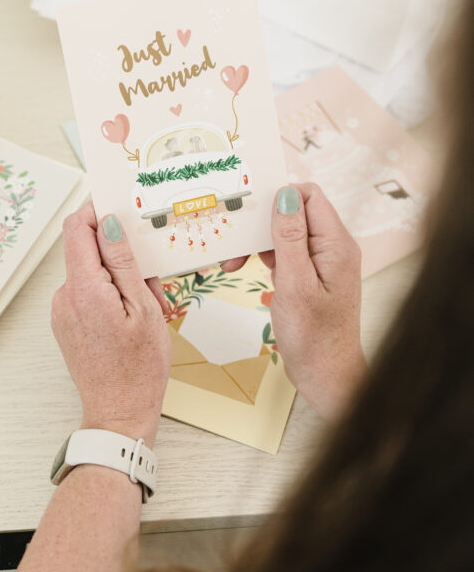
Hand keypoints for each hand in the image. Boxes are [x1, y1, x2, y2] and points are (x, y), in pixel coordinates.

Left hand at [51, 203, 170, 445]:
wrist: (119, 413)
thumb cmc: (138, 368)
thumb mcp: (143, 308)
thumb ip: (122, 261)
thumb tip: (108, 222)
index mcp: (83, 289)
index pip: (76, 228)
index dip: (97, 211)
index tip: (122, 209)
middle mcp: (64, 297)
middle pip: (88, 250)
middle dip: (122, 255)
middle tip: (152, 282)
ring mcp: (62, 311)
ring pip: (91, 273)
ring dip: (120, 279)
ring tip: (148, 308)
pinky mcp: (66, 323)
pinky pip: (88, 293)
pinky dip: (111, 296)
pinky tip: (133, 318)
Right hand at [223, 183, 365, 418]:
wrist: (325, 375)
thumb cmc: (314, 337)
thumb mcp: (295, 284)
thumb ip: (290, 238)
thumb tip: (285, 196)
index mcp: (336, 245)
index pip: (309, 197)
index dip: (279, 198)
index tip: (250, 213)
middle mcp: (332, 248)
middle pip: (295, 213)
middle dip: (262, 223)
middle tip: (235, 241)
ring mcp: (321, 262)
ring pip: (286, 233)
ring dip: (258, 243)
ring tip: (234, 263)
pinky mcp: (309, 276)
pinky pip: (285, 253)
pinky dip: (263, 257)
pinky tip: (246, 270)